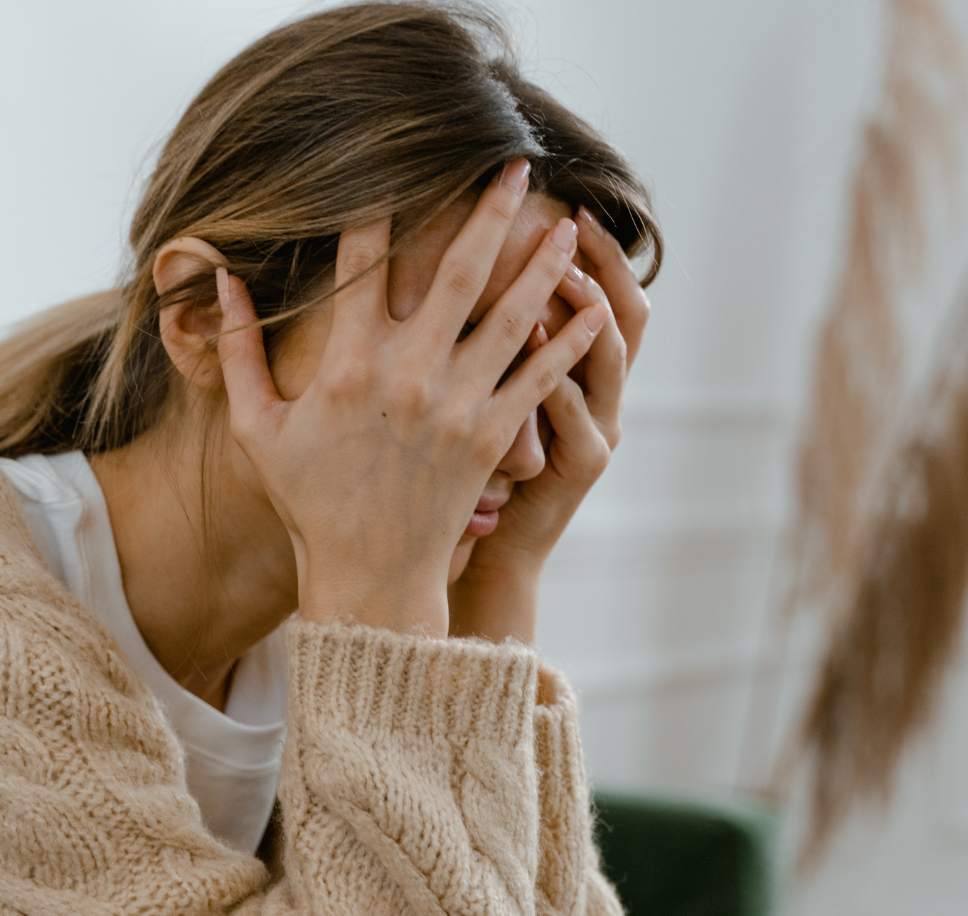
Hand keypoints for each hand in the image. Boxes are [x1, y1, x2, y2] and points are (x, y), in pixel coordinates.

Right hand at [216, 166, 610, 637]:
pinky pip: (539, 378)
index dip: (381, 203)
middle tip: (516, 164)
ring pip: (512, 315)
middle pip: (458, 269)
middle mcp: (409, 372)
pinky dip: (570, 342)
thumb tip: (222, 281)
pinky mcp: (492, 437)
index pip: (365, 259)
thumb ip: (236, 353)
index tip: (398, 162)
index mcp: (348, 363)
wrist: (368, 575)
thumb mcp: (256, 429)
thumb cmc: (309, 501)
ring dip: (543, 263)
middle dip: (489, 209)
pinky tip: (594, 310)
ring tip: (569, 224)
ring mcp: (457, 404)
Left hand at [448, 207, 650, 642]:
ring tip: (559, 269)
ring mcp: (598, 429)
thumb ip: (491, 344)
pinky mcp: (582, 464)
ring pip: (610, 356)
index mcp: (581, 374)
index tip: (565, 203)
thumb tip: (455, 270)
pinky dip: (560, 373)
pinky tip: (533, 339)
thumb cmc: (479, 471)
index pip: (601, 296)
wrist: (489, 548)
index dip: (596, 252)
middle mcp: (601, 395)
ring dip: (587, 309)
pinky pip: (577, 412)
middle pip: (625, 313)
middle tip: (571, 218)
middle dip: (603, 263)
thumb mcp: (493, 400)